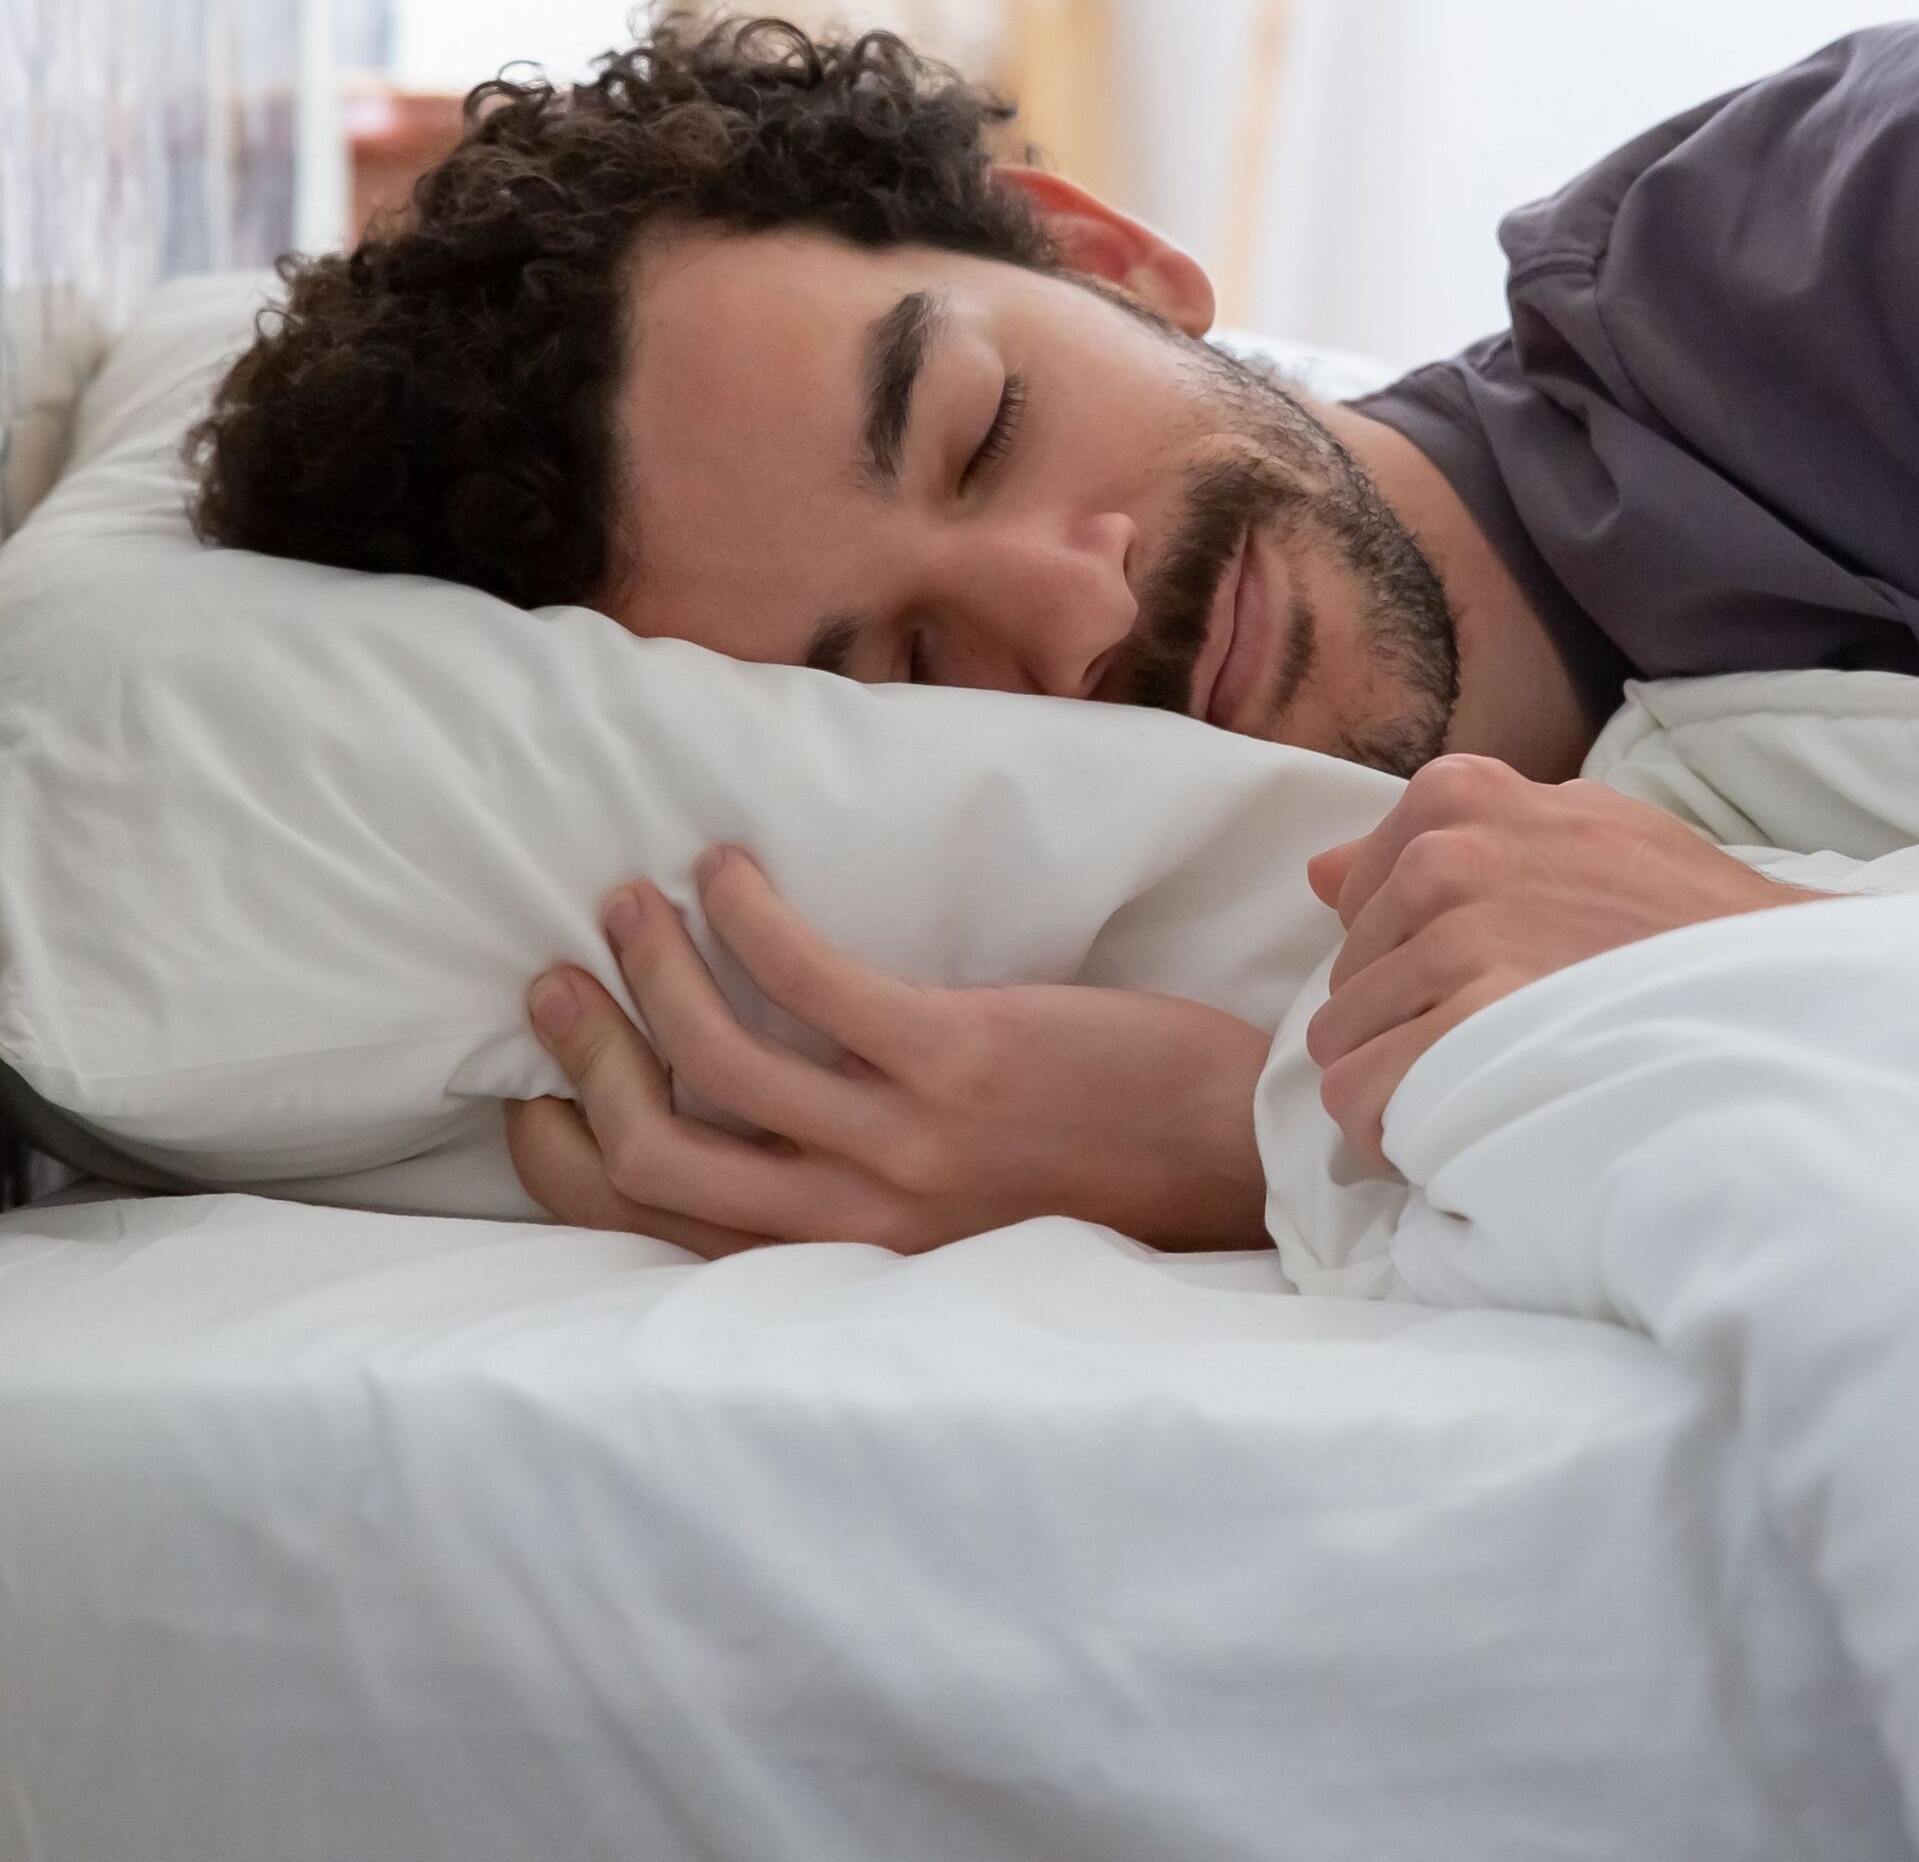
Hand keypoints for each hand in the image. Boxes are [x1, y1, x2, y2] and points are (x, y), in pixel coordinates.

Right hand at [507, 847, 1273, 1257]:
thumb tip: (749, 1115)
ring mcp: (904, 1144)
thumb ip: (845, 1186)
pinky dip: (746, 915)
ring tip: (629, 898)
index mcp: (842, 1260)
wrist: (1227, 1159)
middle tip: (554, 979)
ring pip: (714, 1056)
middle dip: (582, 1060)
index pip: (653, 1227)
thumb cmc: (1090, 1174)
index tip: (535, 1092)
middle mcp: (856, 1223)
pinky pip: (809, 978)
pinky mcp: (958, 1062)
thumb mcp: (943, 1220)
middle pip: (652, 1152)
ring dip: (651, 965)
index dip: (566, 1159)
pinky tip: (730, 868)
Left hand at [1303, 756, 1826, 1174]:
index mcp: (1460, 797)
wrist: (1779, 989)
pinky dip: (1392, 1132)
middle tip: (1486, 1053)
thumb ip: (1452, 839)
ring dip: (1401, 1083)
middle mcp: (1443, 858)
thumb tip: (1321, 874)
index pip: (1355, 898)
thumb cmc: (1685, 917)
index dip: (1408, 959)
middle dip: (1402, 1023)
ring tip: (1479, 1094)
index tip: (1470, 988)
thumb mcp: (1578, 830)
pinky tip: (1448, 1138)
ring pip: (1344, 1041)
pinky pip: (1362, 1097)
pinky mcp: (1463, 1031)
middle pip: (1349, 975)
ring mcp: (1454, 943)